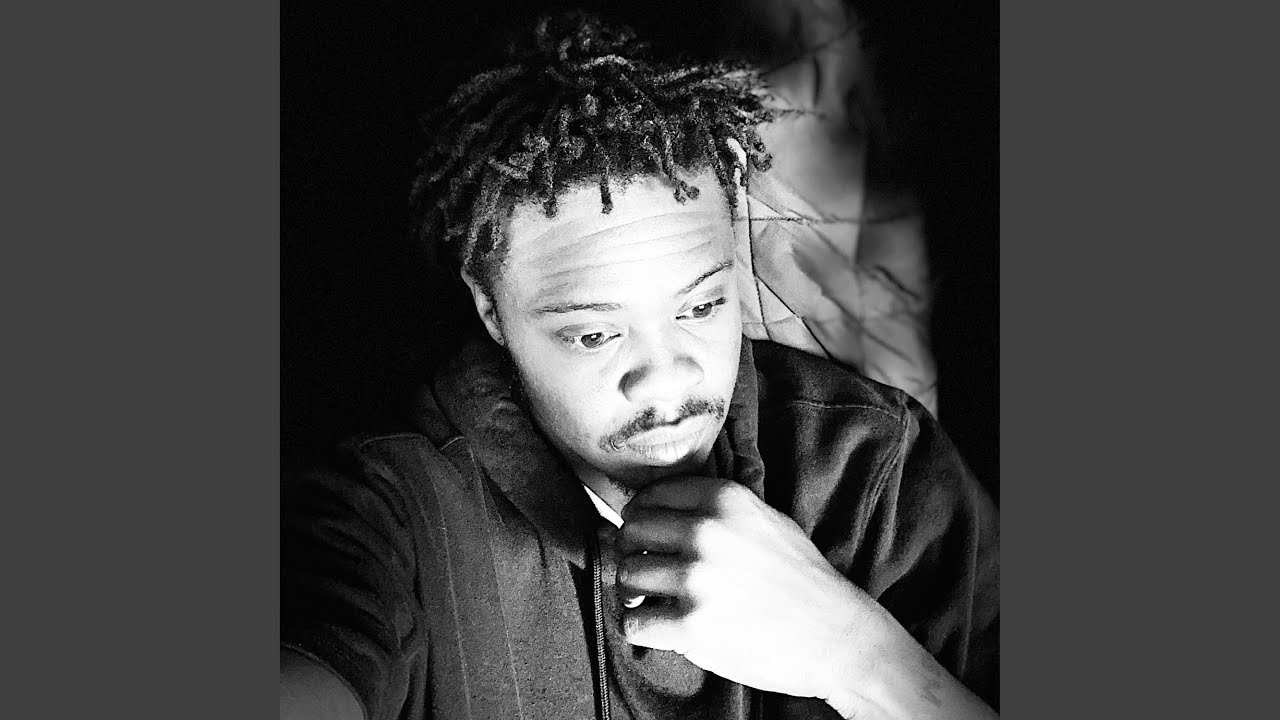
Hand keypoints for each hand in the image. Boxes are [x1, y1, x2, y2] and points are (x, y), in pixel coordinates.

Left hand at [615, 476, 868, 704]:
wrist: (835, 636)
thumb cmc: (801, 578)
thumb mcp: (765, 519)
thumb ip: (714, 509)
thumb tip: (650, 510)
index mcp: (724, 500)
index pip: (651, 497)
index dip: (641, 518)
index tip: (647, 536)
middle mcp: (706, 533)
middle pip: (631, 532)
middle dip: (633, 552)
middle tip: (647, 570)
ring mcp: (697, 580)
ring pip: (626, 575)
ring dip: (634, 592)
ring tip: (656, 601)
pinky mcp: (691, 626)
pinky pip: (634, 622)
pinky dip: (642, 628)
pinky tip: (662, 627)